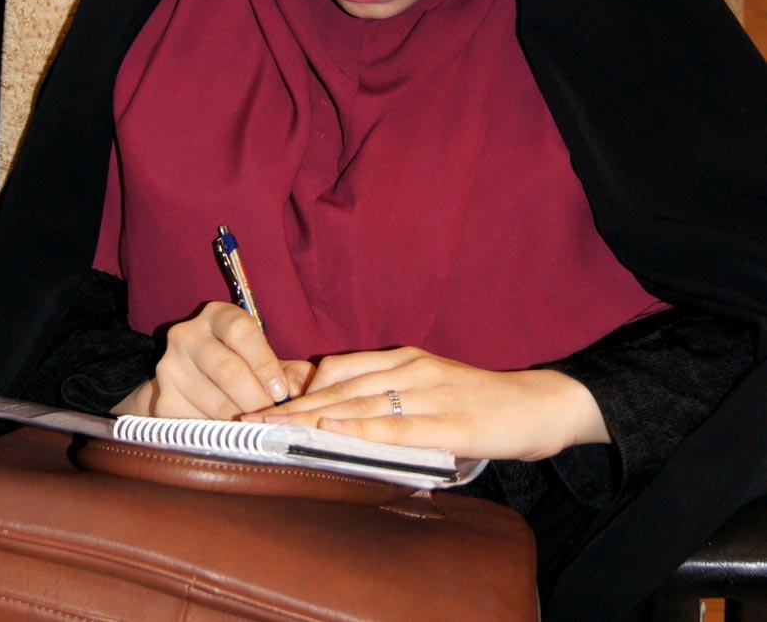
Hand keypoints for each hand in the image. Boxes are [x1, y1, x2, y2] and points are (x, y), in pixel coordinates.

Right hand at [113, 301, 314, 418]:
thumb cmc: (239, 364)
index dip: (265, 363)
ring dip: (243, 421)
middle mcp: (187, 335)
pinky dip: (221, 433)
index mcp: (217, 316)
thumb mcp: (263, 358)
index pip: (241, 331)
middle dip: (257, 399)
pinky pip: (198, 423)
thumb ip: (290, 371)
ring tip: (260, 430)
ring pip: (214, 402)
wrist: (189, 377)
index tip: (281, 391)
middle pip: (227, 370)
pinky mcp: (163, 399)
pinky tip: (234, 435)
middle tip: (274, 418)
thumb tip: (301, 389)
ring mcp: (170, 367)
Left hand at [243, 346, 608, 460]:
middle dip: (290, 403)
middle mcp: (409, 368)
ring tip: (272, 429)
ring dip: (311, 417)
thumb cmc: (481, 400)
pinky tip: (331, 430)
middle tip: (249, 417)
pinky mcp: (449, 419)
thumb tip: (343, 414)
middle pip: (337, 385)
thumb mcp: (430, 387)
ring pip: (358, 402)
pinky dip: (359, 428)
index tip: (260, 401)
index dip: (296, 385)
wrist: (540, 404)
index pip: (337, 369)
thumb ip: (390, 397)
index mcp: (403, 359)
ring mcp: (429, 391)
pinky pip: (396, 425)